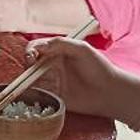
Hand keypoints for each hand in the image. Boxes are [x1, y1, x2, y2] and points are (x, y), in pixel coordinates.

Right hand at [25, 36, 139, 122]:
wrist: (110, 92)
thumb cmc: (99, 67)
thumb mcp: (82, 49)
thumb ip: (61, 43)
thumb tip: (39, 47)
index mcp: (57, 51)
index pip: (36, 47)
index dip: (30, 51)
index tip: (31, 57)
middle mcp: (52, 65)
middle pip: (31, 64)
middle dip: (29, 67)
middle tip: (33, 72)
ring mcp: (52, 81)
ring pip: (33, 79)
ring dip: (33, 81)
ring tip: (45, 83)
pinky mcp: (54, 96)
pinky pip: (40, 94)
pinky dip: (37, 93)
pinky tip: (45, 92)